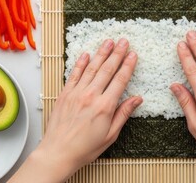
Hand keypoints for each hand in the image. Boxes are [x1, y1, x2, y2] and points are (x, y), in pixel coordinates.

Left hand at [9, 38, 141, 182]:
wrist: (58, 153)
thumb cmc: (85, 148)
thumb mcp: (111, 135)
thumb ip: (123, 114)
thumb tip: (137, 99)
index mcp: (105, 107)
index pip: (120, 80)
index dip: (128, 66)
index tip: (133, 54)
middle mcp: (90, 96)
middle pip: (107, 70)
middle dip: (117, 54)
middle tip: (124, 41)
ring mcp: (76, 93)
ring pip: (91, 68)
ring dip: (101, 53)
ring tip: (109, 42)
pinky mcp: (64, 94)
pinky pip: (74, 75)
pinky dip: (80, 63)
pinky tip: (86, 54)